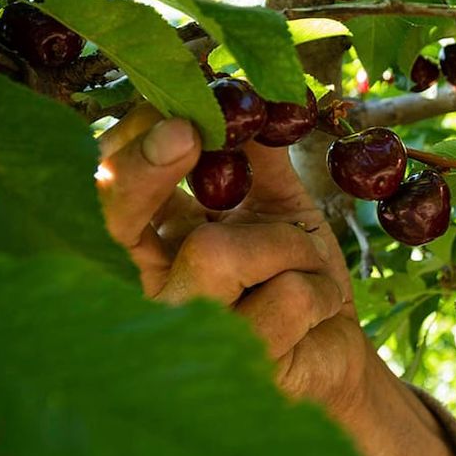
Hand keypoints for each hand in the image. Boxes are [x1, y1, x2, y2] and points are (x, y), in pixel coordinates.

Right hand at [96, 106, 455, 455]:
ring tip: (310, 264)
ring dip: (287, 243)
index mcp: (161, 239)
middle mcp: (157, 282)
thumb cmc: (300, 273)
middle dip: (148, 167)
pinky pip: (281, 298)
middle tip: (186, 132)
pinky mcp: (234, 364)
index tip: (178, 109)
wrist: (338, 343)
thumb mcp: (282, 203)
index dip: (134, 145)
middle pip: (119, 219)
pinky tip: (321, 309)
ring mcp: (189, 328)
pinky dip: (319, 290)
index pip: (116, 187)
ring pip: (215, 253)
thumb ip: (259, 155)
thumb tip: (245, 92)